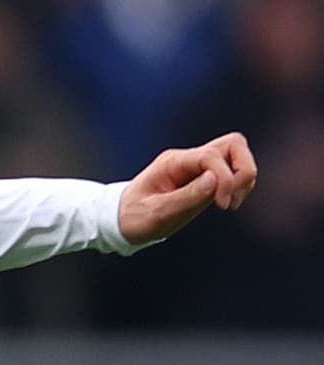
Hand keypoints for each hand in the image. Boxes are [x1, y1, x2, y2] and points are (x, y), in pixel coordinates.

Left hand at [116, 132, 257, 244]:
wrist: (120, 220)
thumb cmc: (134, 217)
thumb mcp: (155, 214)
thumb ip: (185, 197)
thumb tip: (215, 179)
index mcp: (172, 163)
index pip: (212, 156)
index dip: (227, 178)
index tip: (223, 205)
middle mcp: (188, 159)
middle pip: (234, 144)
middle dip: (243, 170)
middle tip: (231, 199)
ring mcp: (198, 166)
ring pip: (237, 154)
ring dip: (243, 178)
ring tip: (229, 203)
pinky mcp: (206, 176)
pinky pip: (234, 170)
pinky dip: (239, 184)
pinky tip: (227, 202)